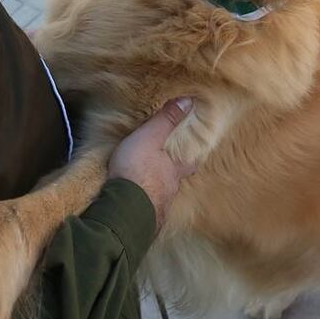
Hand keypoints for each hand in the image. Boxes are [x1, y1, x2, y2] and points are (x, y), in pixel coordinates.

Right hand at [108, 98, 197, 228]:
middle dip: (175, 173)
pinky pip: (147, 207)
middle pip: (178, 179)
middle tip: (171, 168)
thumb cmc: (138, 169)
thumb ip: (167, 120)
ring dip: (157, 188)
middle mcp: (170, 187)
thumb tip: (189, 101)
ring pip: (162, 193)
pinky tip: (137, 202)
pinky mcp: (144, 217)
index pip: (190, 160)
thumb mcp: (151, 137)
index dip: (192, 154)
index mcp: (174, 168)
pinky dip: (144, 202)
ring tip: (150, 182)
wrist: (125, 208)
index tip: (194, 150)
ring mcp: (158, 204)